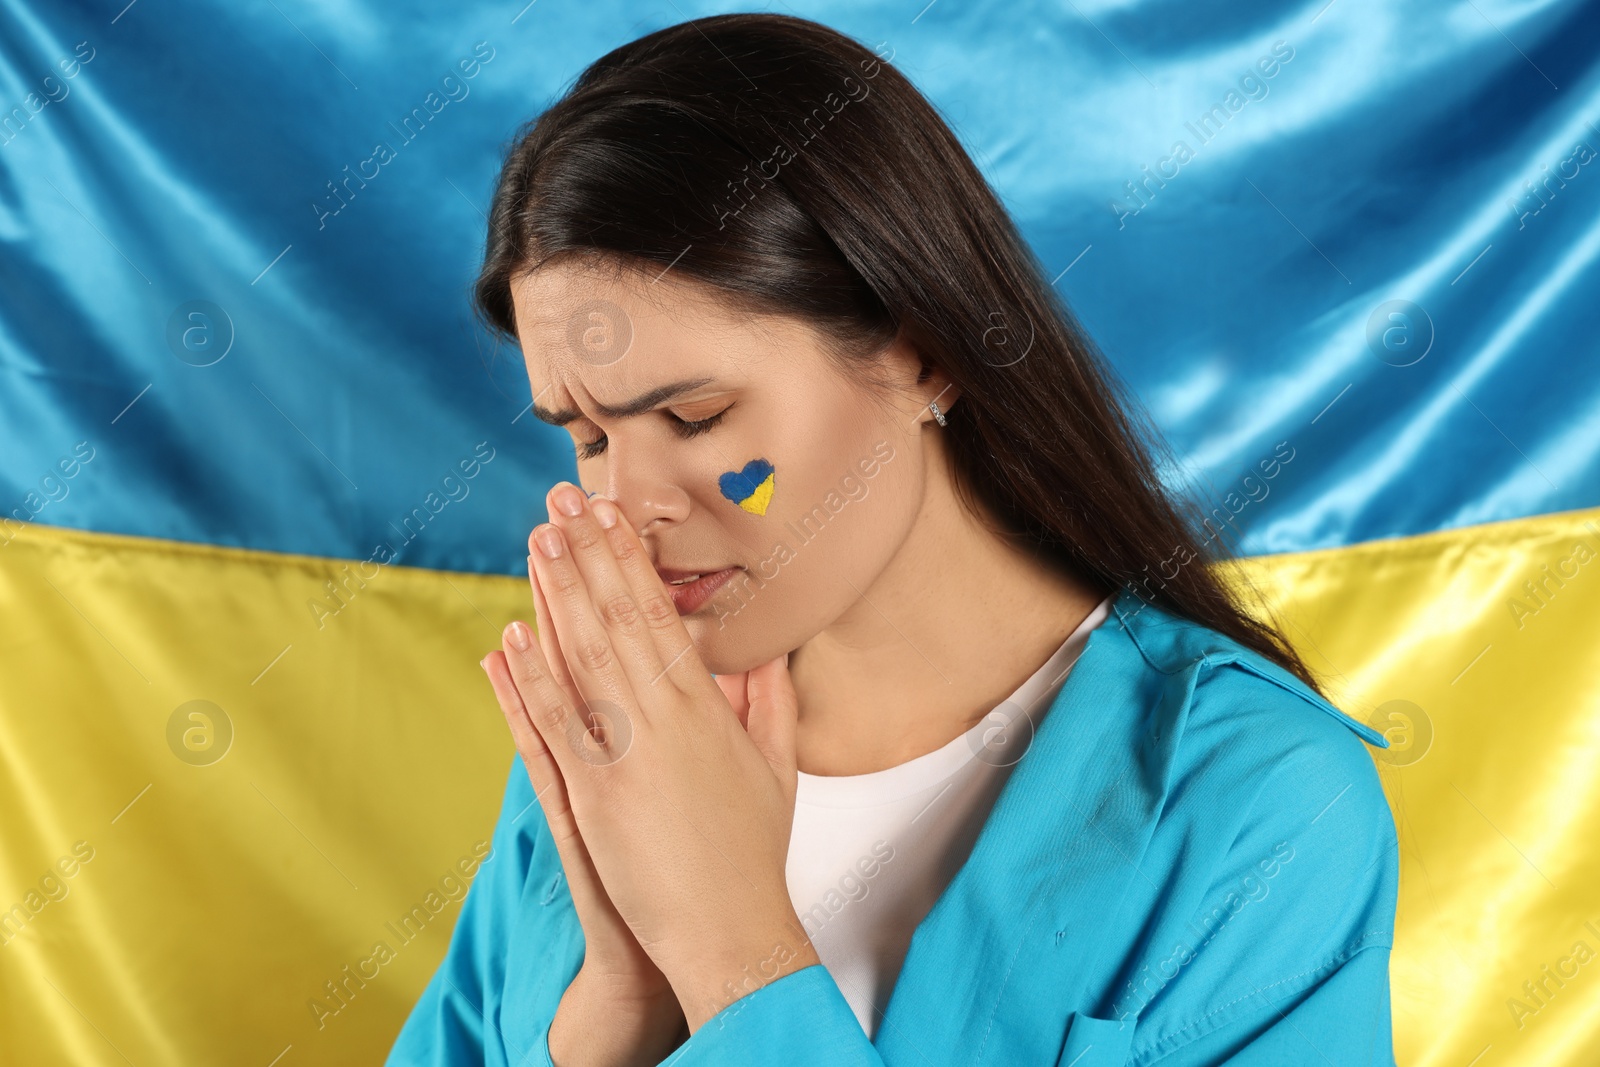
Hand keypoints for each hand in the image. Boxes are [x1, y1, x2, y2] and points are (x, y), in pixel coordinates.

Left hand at [497, 481, 820, 1033]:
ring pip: (583, 660)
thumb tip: (767, 648)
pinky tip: (511, 639)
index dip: (631, 561)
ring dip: (556, 596)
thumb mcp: (777, 767)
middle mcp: (664, 723)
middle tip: (561, 502)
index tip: (611, 515)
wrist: (730, 932)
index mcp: (708, 710)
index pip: (661, 615)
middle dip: (587, 556)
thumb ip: (771, 700)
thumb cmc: (753, 854)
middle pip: (617, 621)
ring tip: (536, 543)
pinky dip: (532, 680)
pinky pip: (557, 726)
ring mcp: (624, 758)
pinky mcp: (594, 798)